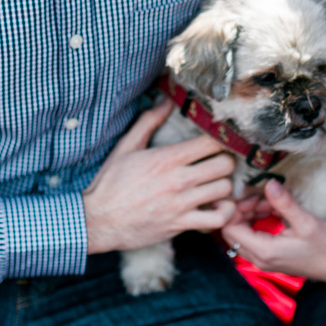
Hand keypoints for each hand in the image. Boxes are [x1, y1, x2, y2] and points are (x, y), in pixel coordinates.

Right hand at [82, 98, 237, 253]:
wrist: (99, 221)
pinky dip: (225, 212)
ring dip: (225, 185)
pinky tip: (219, 206)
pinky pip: (218, 219)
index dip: (220, 138)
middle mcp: (179, 180)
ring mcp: (182, 204)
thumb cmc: (110, 183)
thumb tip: (166, 101)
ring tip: (217, 182)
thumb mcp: (125, 147)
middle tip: (220, 161)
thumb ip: (148, 122)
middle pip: (225, 164)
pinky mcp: (182, 224)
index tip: (218, 139)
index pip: (211, 141)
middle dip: (226, 160)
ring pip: (224, 189)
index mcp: (167, 158)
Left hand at [221, 180, 325, 281]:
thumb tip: (269, 183)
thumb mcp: (306, 222)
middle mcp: (259, 259)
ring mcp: (263, 260)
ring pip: (241, 234)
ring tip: (270, 203)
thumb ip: (284, 203)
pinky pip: (252, 237)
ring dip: (250, 215)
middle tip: (261, 198)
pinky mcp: (269, 257)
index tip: (254, 196)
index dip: (236, 209)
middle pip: (231, 232)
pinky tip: (274, 211)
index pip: (229, 228)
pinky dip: (257, 222)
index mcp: (264, 251)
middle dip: (241, 210)